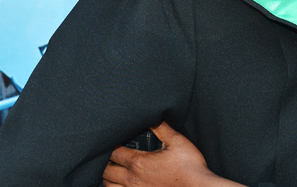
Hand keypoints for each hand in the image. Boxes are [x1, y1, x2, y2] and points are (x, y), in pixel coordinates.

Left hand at [102, 122, 241, 186]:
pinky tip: (120, 184)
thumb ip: (162, 128)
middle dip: (106, 161)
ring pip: (108, 186)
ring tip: (113, 170)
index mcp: (139, 163)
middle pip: (106, 170)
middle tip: (111, 154)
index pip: (114, 152)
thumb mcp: (178, 142)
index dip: (112, 144)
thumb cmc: (189, 167)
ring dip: (107, 177)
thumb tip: (152, 117)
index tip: (114, 140)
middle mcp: (132, 179)